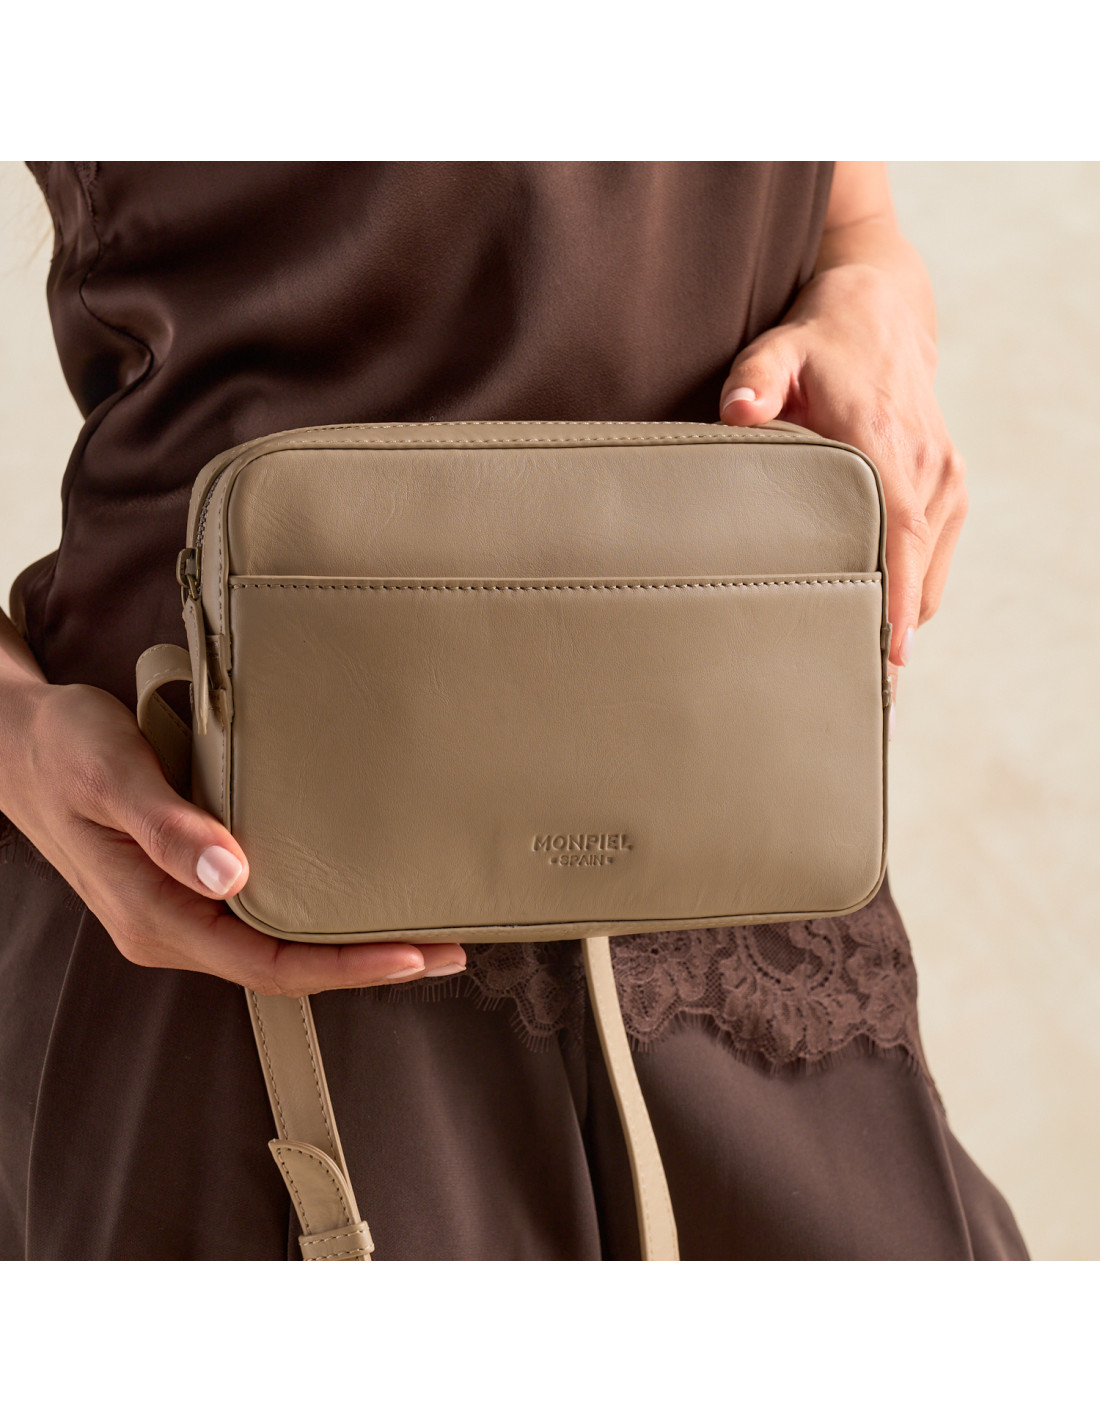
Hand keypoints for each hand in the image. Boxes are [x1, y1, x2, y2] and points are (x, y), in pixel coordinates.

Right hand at [0, 676, 465, 995]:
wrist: (24, 741)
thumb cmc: (64, 750)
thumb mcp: (110, 775)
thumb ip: (167, 827)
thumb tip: (231, 875)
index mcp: (155, 917)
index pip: (266, 965)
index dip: (343, 966)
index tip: (412, 955)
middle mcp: (175, 924)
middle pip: (284, 966)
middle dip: (366, 962)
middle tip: (450, 943)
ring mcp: (185, 907)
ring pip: (278, 942)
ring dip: (349, 941)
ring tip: (423, 926)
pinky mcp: (195, 881)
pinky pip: (266, 912)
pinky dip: (319, 910)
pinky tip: (358, 891)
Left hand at [718, 261, 968, 729]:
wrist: (879, 315)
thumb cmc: (816, 344)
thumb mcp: (777, 350)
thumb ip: (755, 380)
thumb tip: (738, 410)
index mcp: (886, 442)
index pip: (899, 535)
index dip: (895, 600)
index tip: (887, 658)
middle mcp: (927, 466)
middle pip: (917, 571)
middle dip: (888, 629)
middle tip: (846, 683)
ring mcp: (945, 479)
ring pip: (930, 574)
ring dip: (897, 613)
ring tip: (848, 655)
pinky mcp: (950, 488)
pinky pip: (935, 559)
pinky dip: (909, 589)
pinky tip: (868, 609)